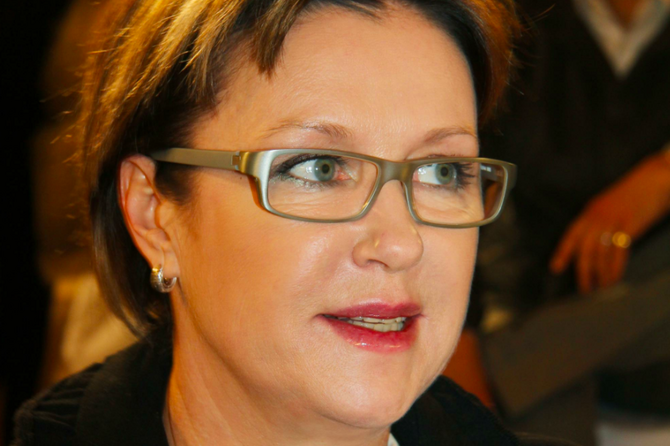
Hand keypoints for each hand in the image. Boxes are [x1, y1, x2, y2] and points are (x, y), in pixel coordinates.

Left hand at [549, 150, 669, 293]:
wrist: (656, 179)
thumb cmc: (634, 196)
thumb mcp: (609, 207)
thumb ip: (599, 224)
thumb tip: (593, 249)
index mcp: (590, 211)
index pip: (571, 234)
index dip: (563, 252)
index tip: (556, 268)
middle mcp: (598, 215)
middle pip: (585, 248)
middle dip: (583, 270)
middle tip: (584, 288)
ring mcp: (614, 219)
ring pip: (601, 252)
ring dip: (601, 272)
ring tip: (602, 286)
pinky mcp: (630, 224)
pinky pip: (618, 251)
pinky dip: (615, 267)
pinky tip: (614, 277)